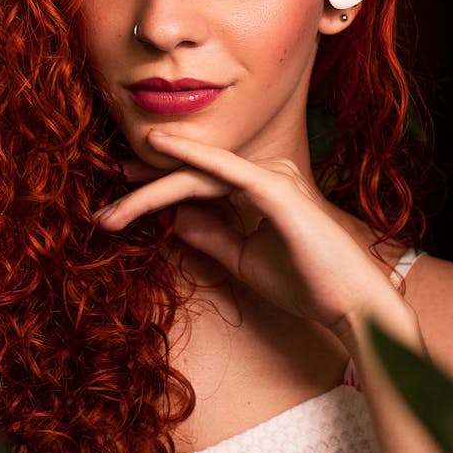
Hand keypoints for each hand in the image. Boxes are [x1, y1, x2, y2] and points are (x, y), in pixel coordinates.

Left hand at [95, 130, 402, 335]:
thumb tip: (172, 218)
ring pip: (197, 177)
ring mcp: (270, 178)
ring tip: (113, 213)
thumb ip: (208, 233)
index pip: (196, 182)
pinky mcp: (275, 189)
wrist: (348, 304)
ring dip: (151, 192)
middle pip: (190, 177)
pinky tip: (159, 147)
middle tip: (104, 205)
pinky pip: (225, 171)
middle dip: (144, 188)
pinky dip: (191, 159)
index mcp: (255, 189)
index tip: (120, 194)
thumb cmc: (303, 282)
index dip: (156, 186)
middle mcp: (262, 174)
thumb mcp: (241, 258)